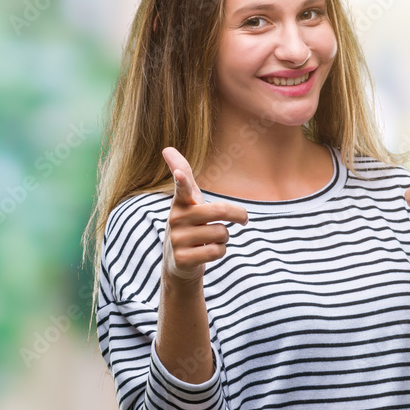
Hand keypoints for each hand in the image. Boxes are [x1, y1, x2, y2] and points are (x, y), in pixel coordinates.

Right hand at [161, 147, 247, 287]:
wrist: (178, 262)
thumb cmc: (189, 223)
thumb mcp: (187, 199)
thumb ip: (183, 174)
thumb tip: (166, 147)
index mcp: (180, 202)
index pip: (182, 187)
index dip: (181, 180)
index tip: (179, 173)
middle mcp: (176, 219)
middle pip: (220, 210)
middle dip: (239, 215)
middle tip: (243, 219)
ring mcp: (177, 240)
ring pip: (222, 233)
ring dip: (224, 238)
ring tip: (208, 239)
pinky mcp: (183, 259)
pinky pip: (218, 251)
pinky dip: (220, 252)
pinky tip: (206, 252)